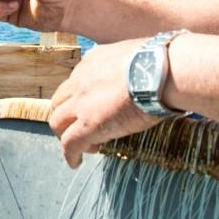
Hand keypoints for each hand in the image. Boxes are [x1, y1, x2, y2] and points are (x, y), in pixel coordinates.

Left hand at [49, 40, 160, 167]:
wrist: (160, 73)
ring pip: (58, 122)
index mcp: (93, 62)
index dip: (81, 99)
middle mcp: (80, 80)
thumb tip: (142, 74)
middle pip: (59, 102)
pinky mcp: (88, 125)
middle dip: (67, 117)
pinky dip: (70, 155)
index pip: (76, 82)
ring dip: (66, 135)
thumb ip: (127, 66)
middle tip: (83, 128)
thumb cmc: (158, 65)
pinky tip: (75, 163)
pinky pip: (69, 143)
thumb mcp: (133, 56)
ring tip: (85, 147)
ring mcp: (81, 103)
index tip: (95, 108)